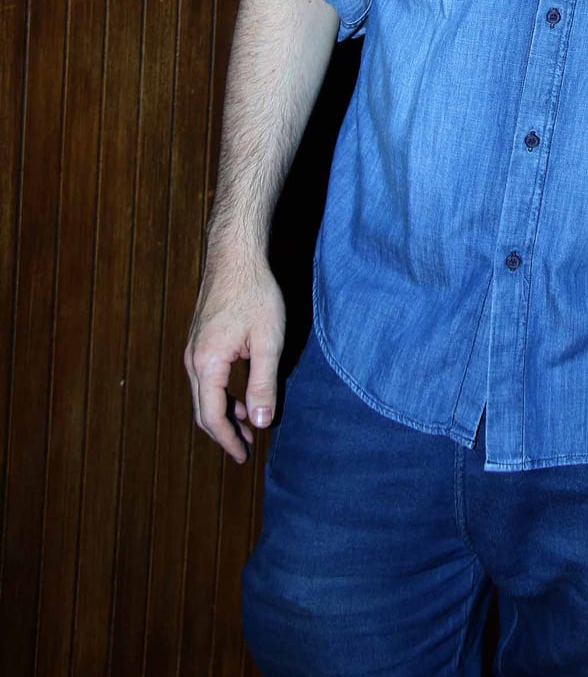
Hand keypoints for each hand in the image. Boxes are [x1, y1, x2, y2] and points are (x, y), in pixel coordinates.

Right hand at [184, 251, 284, 463]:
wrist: (235, 256)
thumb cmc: (255, 294)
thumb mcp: (267, 341)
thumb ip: (263, 384)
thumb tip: (260, 423)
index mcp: (207, 364)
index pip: (212, 416)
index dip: (228, 440)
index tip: (244, 456)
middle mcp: (193, 360)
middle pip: (203, 409)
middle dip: (224, 432)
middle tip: (245, 448)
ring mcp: (193, 349)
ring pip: (204, 394)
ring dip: (224, 412)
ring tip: (249, 424)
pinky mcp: (200, 339)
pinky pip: (206, 377)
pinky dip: (221, 393)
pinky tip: (241, 395)